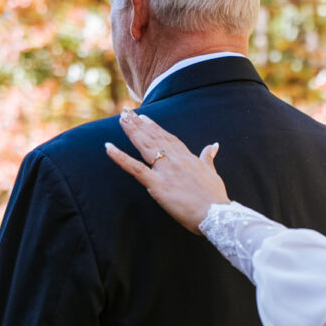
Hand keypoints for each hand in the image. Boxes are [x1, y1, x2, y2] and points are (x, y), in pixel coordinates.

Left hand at [105, 108, 230, 232]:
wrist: (217, 214)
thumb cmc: (215, 198)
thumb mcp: (213, 173)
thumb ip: (209, 157)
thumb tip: (214, 145)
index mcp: (188, 158)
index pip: (168, 138)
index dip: (155, 127)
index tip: (144, 117)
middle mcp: (175, 160)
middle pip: (154, 137)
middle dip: (139, 123)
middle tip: (126, 110)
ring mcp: (166, 171)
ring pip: (145, 146)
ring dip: (132, 131)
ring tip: (121, 119)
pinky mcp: (157, 185)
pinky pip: (135, 168)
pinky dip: (120, 157)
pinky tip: (108, 147)